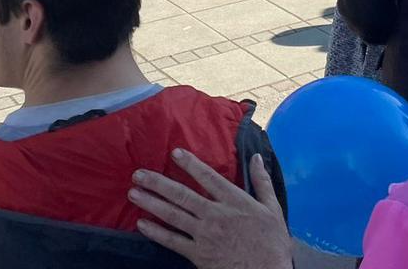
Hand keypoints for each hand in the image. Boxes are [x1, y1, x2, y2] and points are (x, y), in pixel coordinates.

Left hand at [131, 149, 289, 268]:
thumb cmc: (272, 243)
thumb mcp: (273, 208)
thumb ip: (262, 181)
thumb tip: (257, 158)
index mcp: (235, 201)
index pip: (208, 177)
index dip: (190, 164)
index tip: (174, 153)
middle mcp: (216, 214)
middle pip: (182, 195)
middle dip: (158, 183)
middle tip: (138, 174)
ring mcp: (204, 235)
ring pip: (173, 215)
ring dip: (151, 203)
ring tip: (134, 193)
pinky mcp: (198, 254)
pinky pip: (172, 241)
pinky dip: (156, 232)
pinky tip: (142, 224)